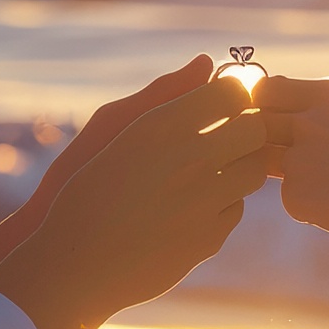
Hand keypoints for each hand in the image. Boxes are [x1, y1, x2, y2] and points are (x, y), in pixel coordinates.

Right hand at [0, 73, 272, 328]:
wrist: (74, 265)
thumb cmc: (88, 190)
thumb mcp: (115, 130)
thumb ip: (167, 94)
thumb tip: (207, 63)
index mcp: (163, 126)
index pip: (232, 91)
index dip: (231, 94)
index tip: (221, 103)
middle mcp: (190, 160)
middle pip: (254, 129)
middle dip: (245, 129)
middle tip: (226, 137)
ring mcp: (205, 202)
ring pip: (254, 171)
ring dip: (239, 167)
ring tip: (209, 173)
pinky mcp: (209, 239)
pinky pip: (236, 210)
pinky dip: (221, 206)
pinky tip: (191, 209)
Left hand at [257, 75, 328, 253]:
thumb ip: (313, 102)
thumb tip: (266, 88)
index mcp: (327, 95)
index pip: (265, 89)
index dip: (264, 106)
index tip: (279, 121)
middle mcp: (308, 122)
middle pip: (257, 123)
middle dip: (268, 138)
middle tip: (307, 157)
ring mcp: (299, 160)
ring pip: (270, 162)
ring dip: (291, 172)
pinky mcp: (295, 196)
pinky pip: (289, 195)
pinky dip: (307, 202)